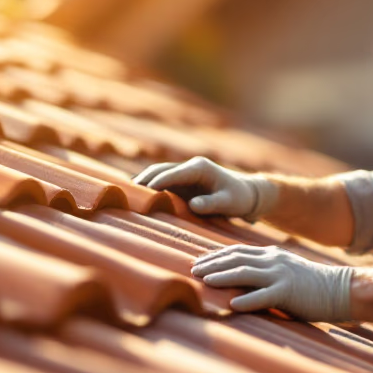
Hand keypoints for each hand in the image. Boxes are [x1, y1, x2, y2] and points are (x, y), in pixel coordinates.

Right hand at [133, 157, 276, 219]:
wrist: (247, 194)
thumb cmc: (239, 198)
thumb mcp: (229, 203)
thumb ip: (212, 204)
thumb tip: (193, 205)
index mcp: (199, 168)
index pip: (173, 173)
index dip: (157, 181)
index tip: (142, 190)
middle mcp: (189, 167)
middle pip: (159, 170)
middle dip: (143, 180)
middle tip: (125, 193)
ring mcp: (184, 174)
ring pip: (158, 175)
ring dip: (143, 184)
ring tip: (125, 196)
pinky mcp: (182, 183)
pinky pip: (162, 183)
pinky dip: (149, 189)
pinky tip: (137, 199)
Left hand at [191, 245, 352, 320]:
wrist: (340, 289)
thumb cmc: (311, 286)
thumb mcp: (285, 271)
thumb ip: (265, 272)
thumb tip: (240, 282)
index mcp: (271, 255)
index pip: (237, 251)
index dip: (215, 256)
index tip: (198, 262)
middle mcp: (273, 261)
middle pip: (236, 259)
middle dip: (212, 264)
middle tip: (192, 269)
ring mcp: (281, 275)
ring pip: (245, 273)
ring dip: (222, 277)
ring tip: (204, 282)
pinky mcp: (288, 292)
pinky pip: (264, 296)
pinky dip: (247, 300)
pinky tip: (232, 305)